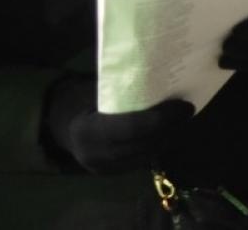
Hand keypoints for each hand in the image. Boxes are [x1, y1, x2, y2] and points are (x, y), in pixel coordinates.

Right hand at [42, 77, 194, 172]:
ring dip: (168, 138)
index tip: (182, 106)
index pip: (131, 128)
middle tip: (188, 109)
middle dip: (170, 128)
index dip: (160, 118)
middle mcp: (97, 156)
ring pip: (147, 155)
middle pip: (144, 144)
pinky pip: (142, 160)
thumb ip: (118, 90)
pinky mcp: (114, 173)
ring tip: (183, 119)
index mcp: (88, 132)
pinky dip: (158, 145)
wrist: (59, 126)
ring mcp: (106, 169)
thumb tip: (156, 74)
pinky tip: (169, 131)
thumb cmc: (77, 100)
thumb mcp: (93, 91)